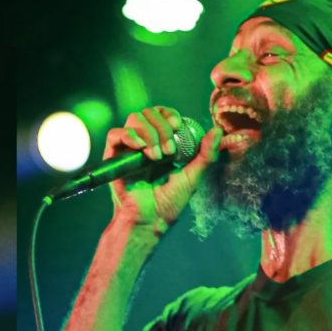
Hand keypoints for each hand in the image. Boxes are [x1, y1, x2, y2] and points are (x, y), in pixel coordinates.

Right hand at [103, 106, 223, 233]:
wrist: (151, 217)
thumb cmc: (172, 200)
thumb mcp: (194, 175)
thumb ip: (206, 153)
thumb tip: (218, 131)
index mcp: (163, 142)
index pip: (163, 114)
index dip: (170, 114)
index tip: (178, 126)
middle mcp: (145, 141)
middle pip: (149, 113)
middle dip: (162, 127)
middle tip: (169, 151)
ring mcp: (129, 147)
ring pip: (134, 119)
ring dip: (149, 133)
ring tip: (156, 157)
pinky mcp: (114, 156)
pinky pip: (115, 134)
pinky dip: (129, 135)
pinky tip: (140, 148)